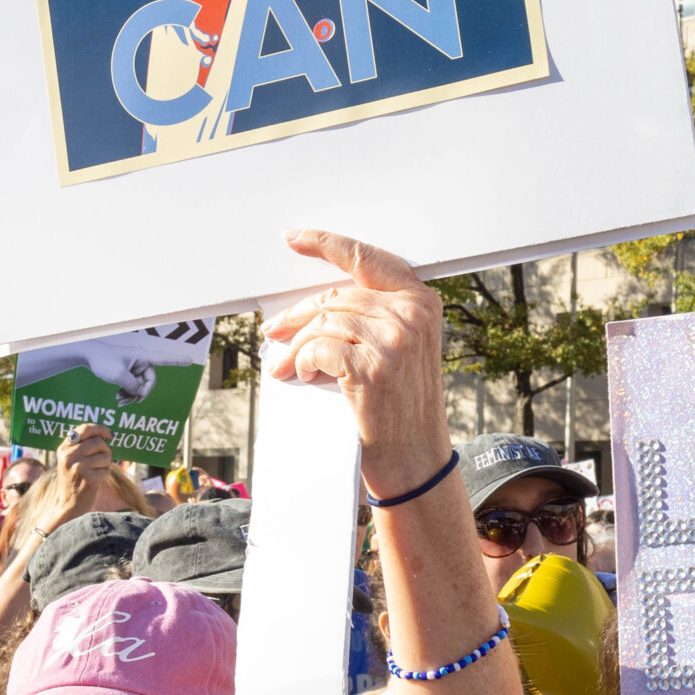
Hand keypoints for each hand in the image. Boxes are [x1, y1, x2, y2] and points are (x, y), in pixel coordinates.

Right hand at [38, 425, 119, 530]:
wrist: (68, 505)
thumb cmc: (74, 480)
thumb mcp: (71, 460)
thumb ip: (82, 446)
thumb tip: (106, 434)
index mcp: (64, 448)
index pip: (84, 429)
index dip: (100, 429)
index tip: (110, 434)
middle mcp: (68, 456)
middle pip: (98, 442)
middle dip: (105, 451)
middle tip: (102, 461)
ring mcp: (78, 467)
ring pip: (105, 456)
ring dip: (106, 464)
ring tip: (97, 471)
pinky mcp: (88, 478)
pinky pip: (106, 470)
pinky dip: (105, 475)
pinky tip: (96, 480)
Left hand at [262, 230, 451, 497]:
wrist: (414, 457)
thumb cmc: (400, 403)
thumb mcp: (402, 348)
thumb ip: (375, 315)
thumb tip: (315, 303)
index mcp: (422, 301)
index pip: (367, 259)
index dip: (326, 244)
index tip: (294, 237)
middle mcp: (412, 315)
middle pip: (335, 297)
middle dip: (297, 315)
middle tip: (272, 332)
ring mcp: (394, 341)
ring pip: (322, 324)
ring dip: (296, 346)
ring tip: (284, 364)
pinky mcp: (372, 368)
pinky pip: (317, 350)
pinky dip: (301, 362)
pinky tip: (301, 375)